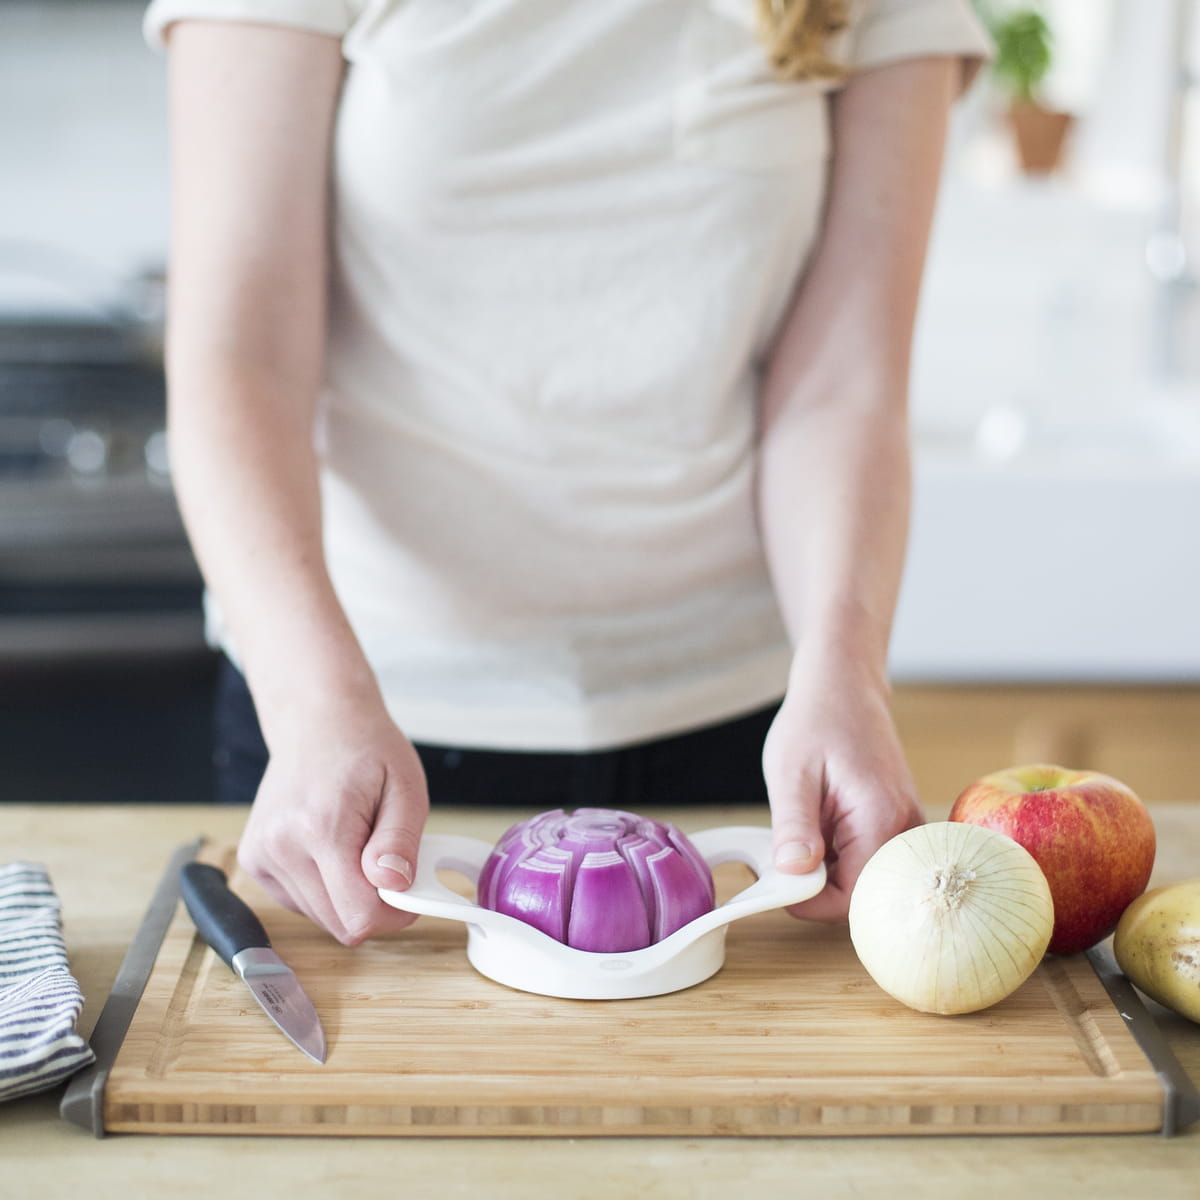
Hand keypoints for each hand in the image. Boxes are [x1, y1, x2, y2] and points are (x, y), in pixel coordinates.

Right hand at [237, 690, 429, 944]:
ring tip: (356, 844)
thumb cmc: (366, 749)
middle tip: (387, 862)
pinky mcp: (253, 860)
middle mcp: (282, 847)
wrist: (316, 720)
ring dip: (346, 895)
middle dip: (372, 905)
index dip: (394, 913)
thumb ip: (400, 840)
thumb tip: (395, 886)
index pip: (358, 916)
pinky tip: (330, 846)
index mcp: (322, 828)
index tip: (409, 888)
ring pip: (319, 917)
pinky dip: (323, 887)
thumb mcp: (405, 786)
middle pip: (338, 924)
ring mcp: (261, 855)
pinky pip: (299, 902)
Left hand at [762, 657, 921, 921]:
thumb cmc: (817, 720)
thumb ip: (794, 828)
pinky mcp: (898, 822)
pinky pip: (869, 858)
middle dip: (818, 885)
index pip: (851, 898)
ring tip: (802, 827)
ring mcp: (907, 827)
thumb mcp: (791, 774)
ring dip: (827, 867)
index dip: (808, 900)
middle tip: (783, 852)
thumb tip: (794, 877)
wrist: (844, 685)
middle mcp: (906, 829)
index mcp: (881, 819)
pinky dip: (839, 852)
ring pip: (864, 878)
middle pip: (862, 894)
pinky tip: (820, 824)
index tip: (776, 879)